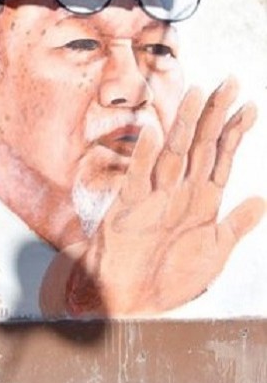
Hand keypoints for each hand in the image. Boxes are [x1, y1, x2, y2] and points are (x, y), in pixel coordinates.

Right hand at [43, 79, 264, 316]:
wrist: (130, 300)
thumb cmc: (168, 278)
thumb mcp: (214, 252)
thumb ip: (236, 225)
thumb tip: (260, 199)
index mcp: (201, 202)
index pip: (220, 158)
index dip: (235, 133)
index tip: (249, 106)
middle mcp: (179, 192)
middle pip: (199, 145)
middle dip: (215, 115)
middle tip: (230, 83)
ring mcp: (153, 197)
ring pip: (173, 153)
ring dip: (185, 124)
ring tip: (197, 94)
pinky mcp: (128, 208)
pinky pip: (138, 177)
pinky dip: (146, 155)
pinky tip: (155, 133)